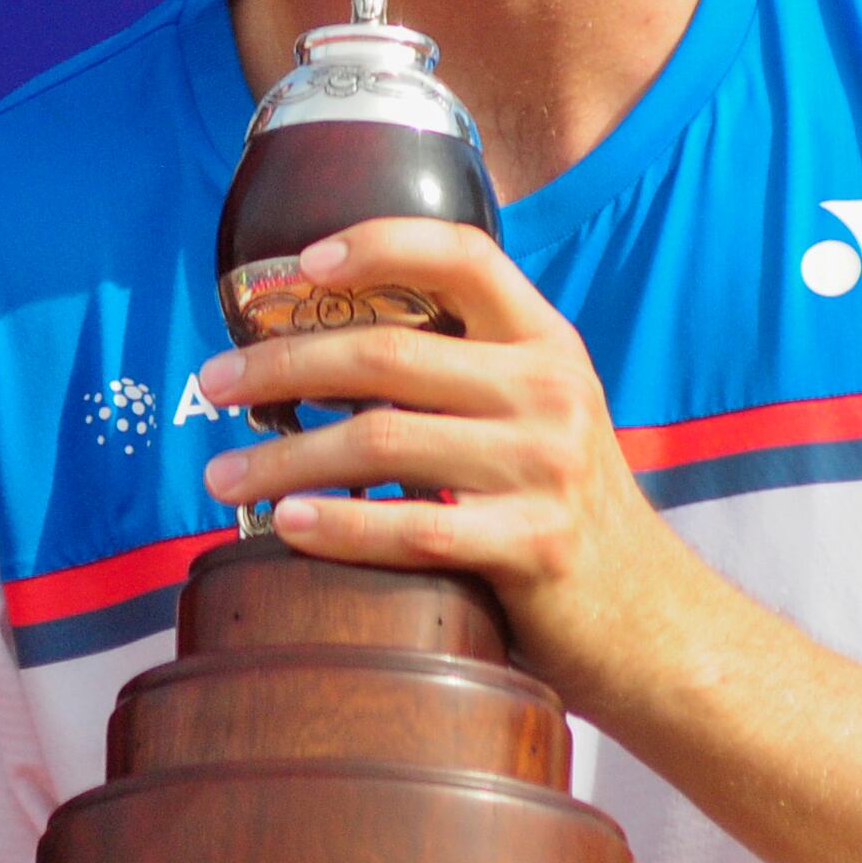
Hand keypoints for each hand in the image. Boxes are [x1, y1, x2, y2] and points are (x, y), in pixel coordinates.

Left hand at [194, 218, 694, 705]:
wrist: (648, 618)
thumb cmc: (560, 510)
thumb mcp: (537, 414)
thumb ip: (463, 374)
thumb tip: (319, 354)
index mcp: (546, 342)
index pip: (463, 256)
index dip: (378, 244)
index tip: (300, 264)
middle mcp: (549, 390)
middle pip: (386, 355)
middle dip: (281, 366)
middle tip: (213, 388)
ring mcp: (545, 467)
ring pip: (380, 443)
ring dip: (282, 458)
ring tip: (221, 478)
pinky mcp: (533, 545)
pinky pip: (411, 526)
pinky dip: (338, 524)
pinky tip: (286, 524)